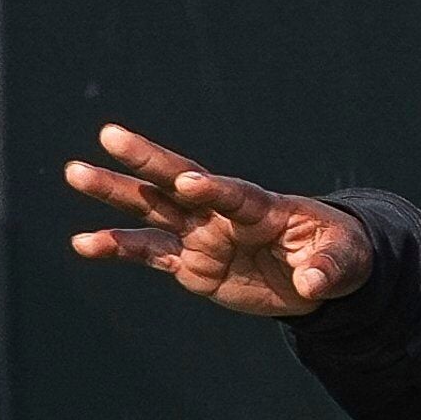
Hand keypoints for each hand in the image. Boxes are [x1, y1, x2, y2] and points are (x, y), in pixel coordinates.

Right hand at [65, 124, 370, 319]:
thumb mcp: (346, 262)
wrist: (317, 275)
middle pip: (178, 182)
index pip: (234, 194)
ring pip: (152, 210)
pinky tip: (83, 244)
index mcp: (263, 207)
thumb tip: (311, 284)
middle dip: (146, 160)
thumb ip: (327, 270)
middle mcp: (223, 214)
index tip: (188, 181)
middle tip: (109, 135)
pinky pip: (149, 254)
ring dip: (114, 192)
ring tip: (74, 172)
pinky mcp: (189, 263)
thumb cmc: (337, 254)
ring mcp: (202, 235)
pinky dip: (116, 248)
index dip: (213, 188)